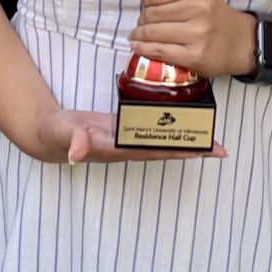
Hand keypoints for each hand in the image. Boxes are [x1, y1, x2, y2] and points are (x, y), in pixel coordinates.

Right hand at [29, 107, 226, 164]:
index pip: (153, 150)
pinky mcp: (123, 126)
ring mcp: (126, 137)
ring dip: (185, 137)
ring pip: (161, 138)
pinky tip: (183, 120)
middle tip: (222, 149)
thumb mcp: (62, 133)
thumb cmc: (55, 134)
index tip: (202, 152)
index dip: (177, 150)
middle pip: (165, 148)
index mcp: (116, 148)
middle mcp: (126, 145)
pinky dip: (168, 125)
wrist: (48, 134)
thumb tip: (79, 151)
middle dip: (192, 148)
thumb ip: (72, 140)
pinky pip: (151, 128)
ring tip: (212, 136)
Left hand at [127, 0, 253, 79]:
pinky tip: (139, 47)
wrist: (240, 43)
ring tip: (137, 36)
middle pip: (151, 14)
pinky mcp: (194, 55)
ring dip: (139, 35)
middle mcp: (199, 9)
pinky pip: (159, 51)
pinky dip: (144, 49)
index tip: (148, 7)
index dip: (146, 2)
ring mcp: (197, 34)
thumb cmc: (215, 16)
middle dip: (142, 20)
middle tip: (143, 25)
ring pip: (152, 32)